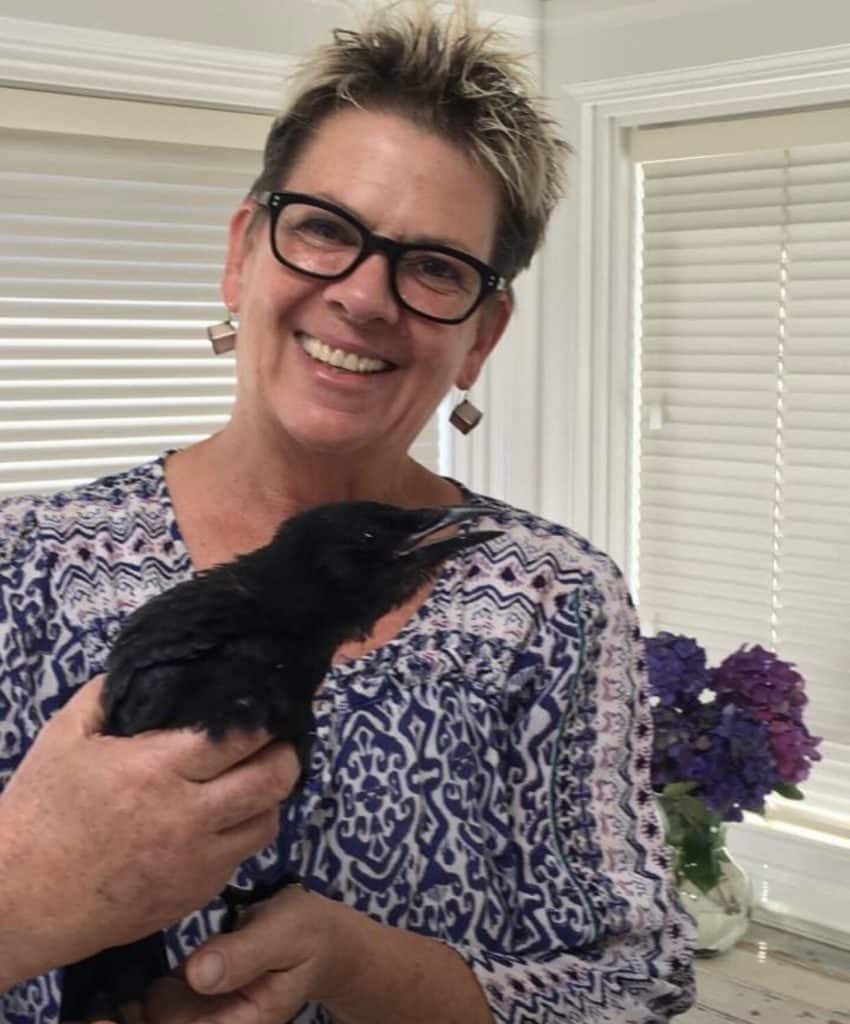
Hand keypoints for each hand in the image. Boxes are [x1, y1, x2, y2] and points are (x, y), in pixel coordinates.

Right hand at [0, 675, 300, 988]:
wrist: (21, 901)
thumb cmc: (41, 812)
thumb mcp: (65, 735)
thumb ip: (110, 693)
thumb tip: (149, 666)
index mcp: (158, 770)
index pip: (243, 737)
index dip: (264, 719)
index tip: (267, 706)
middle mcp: (189, 817)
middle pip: (274, 780)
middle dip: (284, 754)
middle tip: (274, 742)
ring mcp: (197, 862)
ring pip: (269, 821)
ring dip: (268, 798)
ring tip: (252, 779)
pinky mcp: (195, 895)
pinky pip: (241, 856)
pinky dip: (242, 833)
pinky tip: (224, 818)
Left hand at [142, 887, 494, 1023]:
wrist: (321, 938)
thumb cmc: (306, 932)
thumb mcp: (283, 935)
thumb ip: (244, 954)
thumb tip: (197, 974)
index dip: (157, 1015)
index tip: (151, 987)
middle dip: (140, 1011)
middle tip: (127, 984)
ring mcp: (203, 1016)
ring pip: (150, 1018)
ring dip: (137, 1001)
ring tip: (131, 980)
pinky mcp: (194, 1001)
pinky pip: (155, 1005)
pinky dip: (143, 992)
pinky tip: (140, 975)